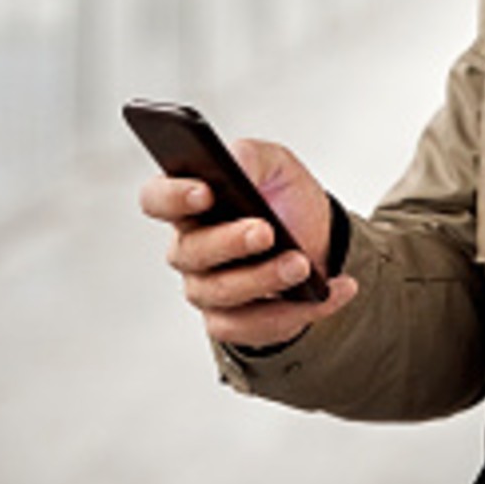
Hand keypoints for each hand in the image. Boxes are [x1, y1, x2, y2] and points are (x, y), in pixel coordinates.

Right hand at [138, 137, 359, 348]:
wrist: (319, 239)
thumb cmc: (283, 199)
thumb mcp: (274, 163)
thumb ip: (250, 156)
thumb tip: (236, 166)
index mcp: (189, 203)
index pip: (156, 198)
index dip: (173, 196)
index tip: (207, 192)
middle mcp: (189, 249)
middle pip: (190, 252)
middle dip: (230, 242)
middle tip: (268, 232)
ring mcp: (206, 289)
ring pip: (222, 293)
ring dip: (266, 279)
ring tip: (302, 266)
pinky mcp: (232, 323)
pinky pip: (252, 327)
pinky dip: (296, 312)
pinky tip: (328, 292)